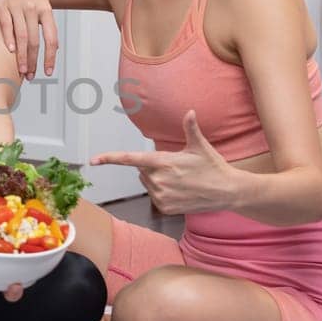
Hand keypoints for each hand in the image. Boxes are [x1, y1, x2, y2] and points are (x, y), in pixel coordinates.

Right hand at [0, 0, 58, 80]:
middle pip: (34, 40)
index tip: (48, 71)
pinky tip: (11, 52)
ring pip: (21, 36)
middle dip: (33, 61)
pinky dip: (9, 39)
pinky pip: (6, 26)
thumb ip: (47, 23)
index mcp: (45, 9)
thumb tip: (56, 47)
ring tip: (21, 70)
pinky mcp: (2, 6)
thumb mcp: (42, 3)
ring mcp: (17, 6)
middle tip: (31, 76)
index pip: (51, 38)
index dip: (50, 56)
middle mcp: (33, 8)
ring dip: (21, 56)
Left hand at [90, 111, 237, 216]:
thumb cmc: (213, 166)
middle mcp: (158, 180)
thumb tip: (189, 112)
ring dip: (158, 180)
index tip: (93, 160)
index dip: (110, 158)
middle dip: (153, 167)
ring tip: (181, 179)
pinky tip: (181, 191)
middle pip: (142, 171)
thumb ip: (190, 129)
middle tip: (176, 167)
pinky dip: (163, 193)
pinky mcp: (165, 208)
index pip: (130, 159)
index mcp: (163, 162)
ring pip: (148, 184)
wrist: (227, 192)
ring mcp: (161, 196)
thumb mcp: (201, 146)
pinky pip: (155, 198)